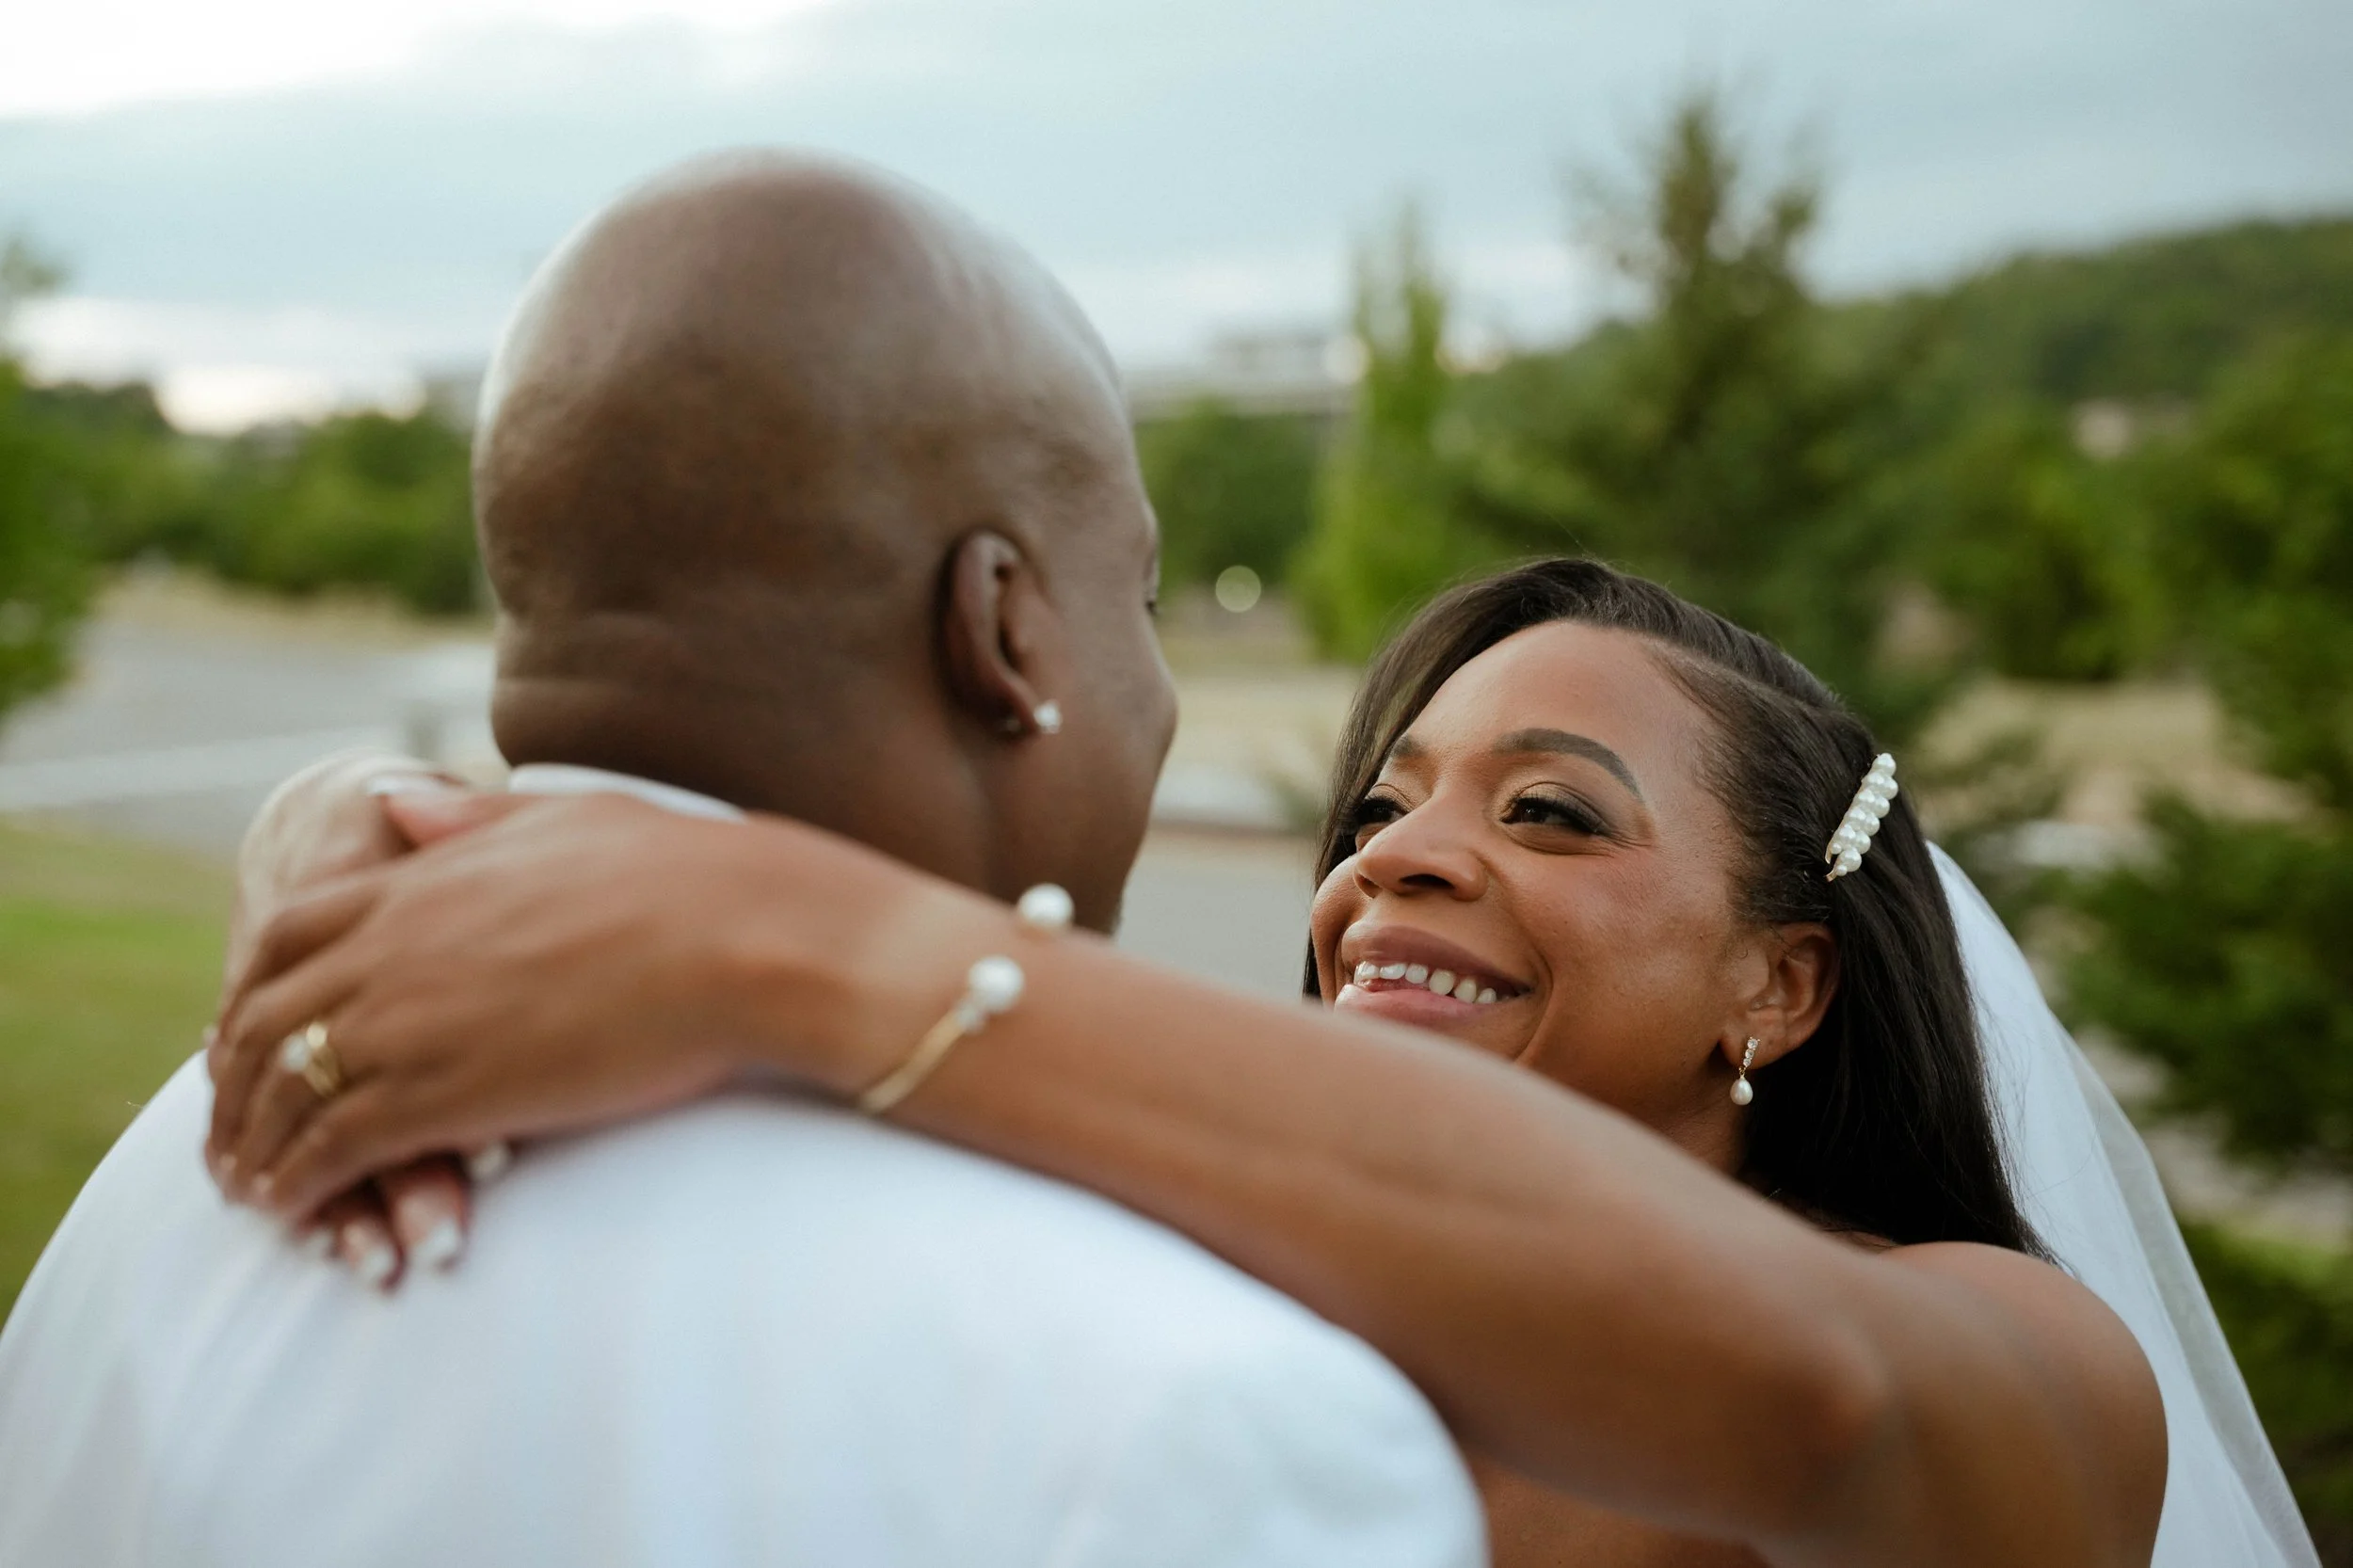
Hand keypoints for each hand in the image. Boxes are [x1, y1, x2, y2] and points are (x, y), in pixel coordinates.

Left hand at [205, 794, 916, 1223]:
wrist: (746, 936)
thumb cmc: (689, 875)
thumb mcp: (566, 821)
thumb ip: (469, 824)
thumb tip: (395, 802)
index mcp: (422, 881)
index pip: (287, 936)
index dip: (253, 993)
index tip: (253, 1036)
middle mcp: (394, 948)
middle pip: (262, 1019)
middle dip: (234, 1082)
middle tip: (233, 1129)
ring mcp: (410, 1021)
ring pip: (281, 1091)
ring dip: (250, 1144)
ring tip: (247, 1187)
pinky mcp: (443, 1093)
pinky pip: (330, 1148)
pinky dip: (293, 1183)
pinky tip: (291, 1211)